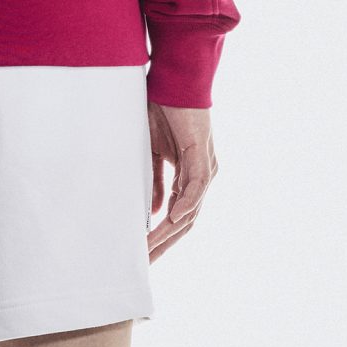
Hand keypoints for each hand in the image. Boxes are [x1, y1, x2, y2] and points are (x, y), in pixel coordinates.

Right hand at [148, 104, 217, 260]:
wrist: (173, 82)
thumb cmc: (162, 113)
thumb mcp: (151, 154)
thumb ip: (154, 183)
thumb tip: (151, 214)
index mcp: (189, 179)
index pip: (176, 218)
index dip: (160, 238)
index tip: (142, 257)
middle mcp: (201, 178)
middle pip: (185, 223)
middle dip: (163, 245)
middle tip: (144, 265)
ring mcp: (205, 168)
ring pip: (190, 210)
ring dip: (170, 232)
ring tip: (151, 250)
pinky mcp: (202, 154)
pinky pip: (195, 186)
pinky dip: (185, 204)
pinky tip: (172, 219)